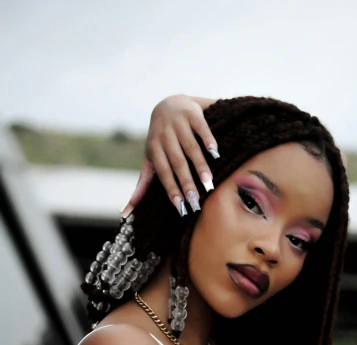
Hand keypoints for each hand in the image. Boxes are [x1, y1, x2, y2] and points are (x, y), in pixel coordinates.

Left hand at [122, 94, 218, 216]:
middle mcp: (165, 135)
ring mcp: (178, 123)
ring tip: (208, 182)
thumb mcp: (149, 159)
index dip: (171, 189)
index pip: (163, 172)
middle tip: (196, 201)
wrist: (168, 103)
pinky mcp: (192, 113)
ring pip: (190, 147)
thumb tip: (125, 212)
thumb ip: (142, 184)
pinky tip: (215, 154)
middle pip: (177, 162)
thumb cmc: (159, 140)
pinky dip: (208, 140)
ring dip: (200, 165)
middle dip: (186, 182)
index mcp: (154, 148)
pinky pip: (201, 128)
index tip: (180, 206)